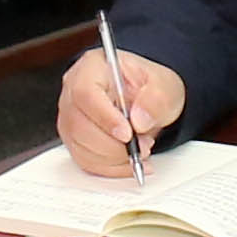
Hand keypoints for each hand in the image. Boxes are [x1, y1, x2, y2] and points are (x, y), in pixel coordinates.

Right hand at [60, 45, 185, 177]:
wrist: (148, 101)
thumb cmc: (149, 87)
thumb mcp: (165, 85)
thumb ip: (156, 98)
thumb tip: (139, 119)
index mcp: (91, 68)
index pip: (85, 93)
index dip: (104, 117)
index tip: (127, 134)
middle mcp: (74, 92)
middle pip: (79, 125)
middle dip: (114, 144)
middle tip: (142, 145)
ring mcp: (71, 118)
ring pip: (81, 147)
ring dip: (115, 157)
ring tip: (140, 149)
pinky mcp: (74, 140)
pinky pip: (86, 162)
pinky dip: (111, 168)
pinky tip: (130, 162)